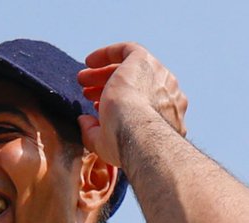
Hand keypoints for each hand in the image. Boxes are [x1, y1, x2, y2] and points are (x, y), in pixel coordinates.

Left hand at [76, 43, 187, 167]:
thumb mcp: (106, 143)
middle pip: (134, 85)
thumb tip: (82, 120)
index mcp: (164, 116)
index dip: (114, 104)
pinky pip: (127, 50)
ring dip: (104, 74)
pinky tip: (89, 62)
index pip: (138, 104)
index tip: (95, 105)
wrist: (138, 132)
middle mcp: (166, 94)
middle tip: (86, 92)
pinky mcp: (145, 61)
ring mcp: (158, 76)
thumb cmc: (125, 146)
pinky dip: (108, 54)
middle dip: (107, 88)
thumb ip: (94, 132)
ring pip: (130, 69)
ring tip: (82, 80)